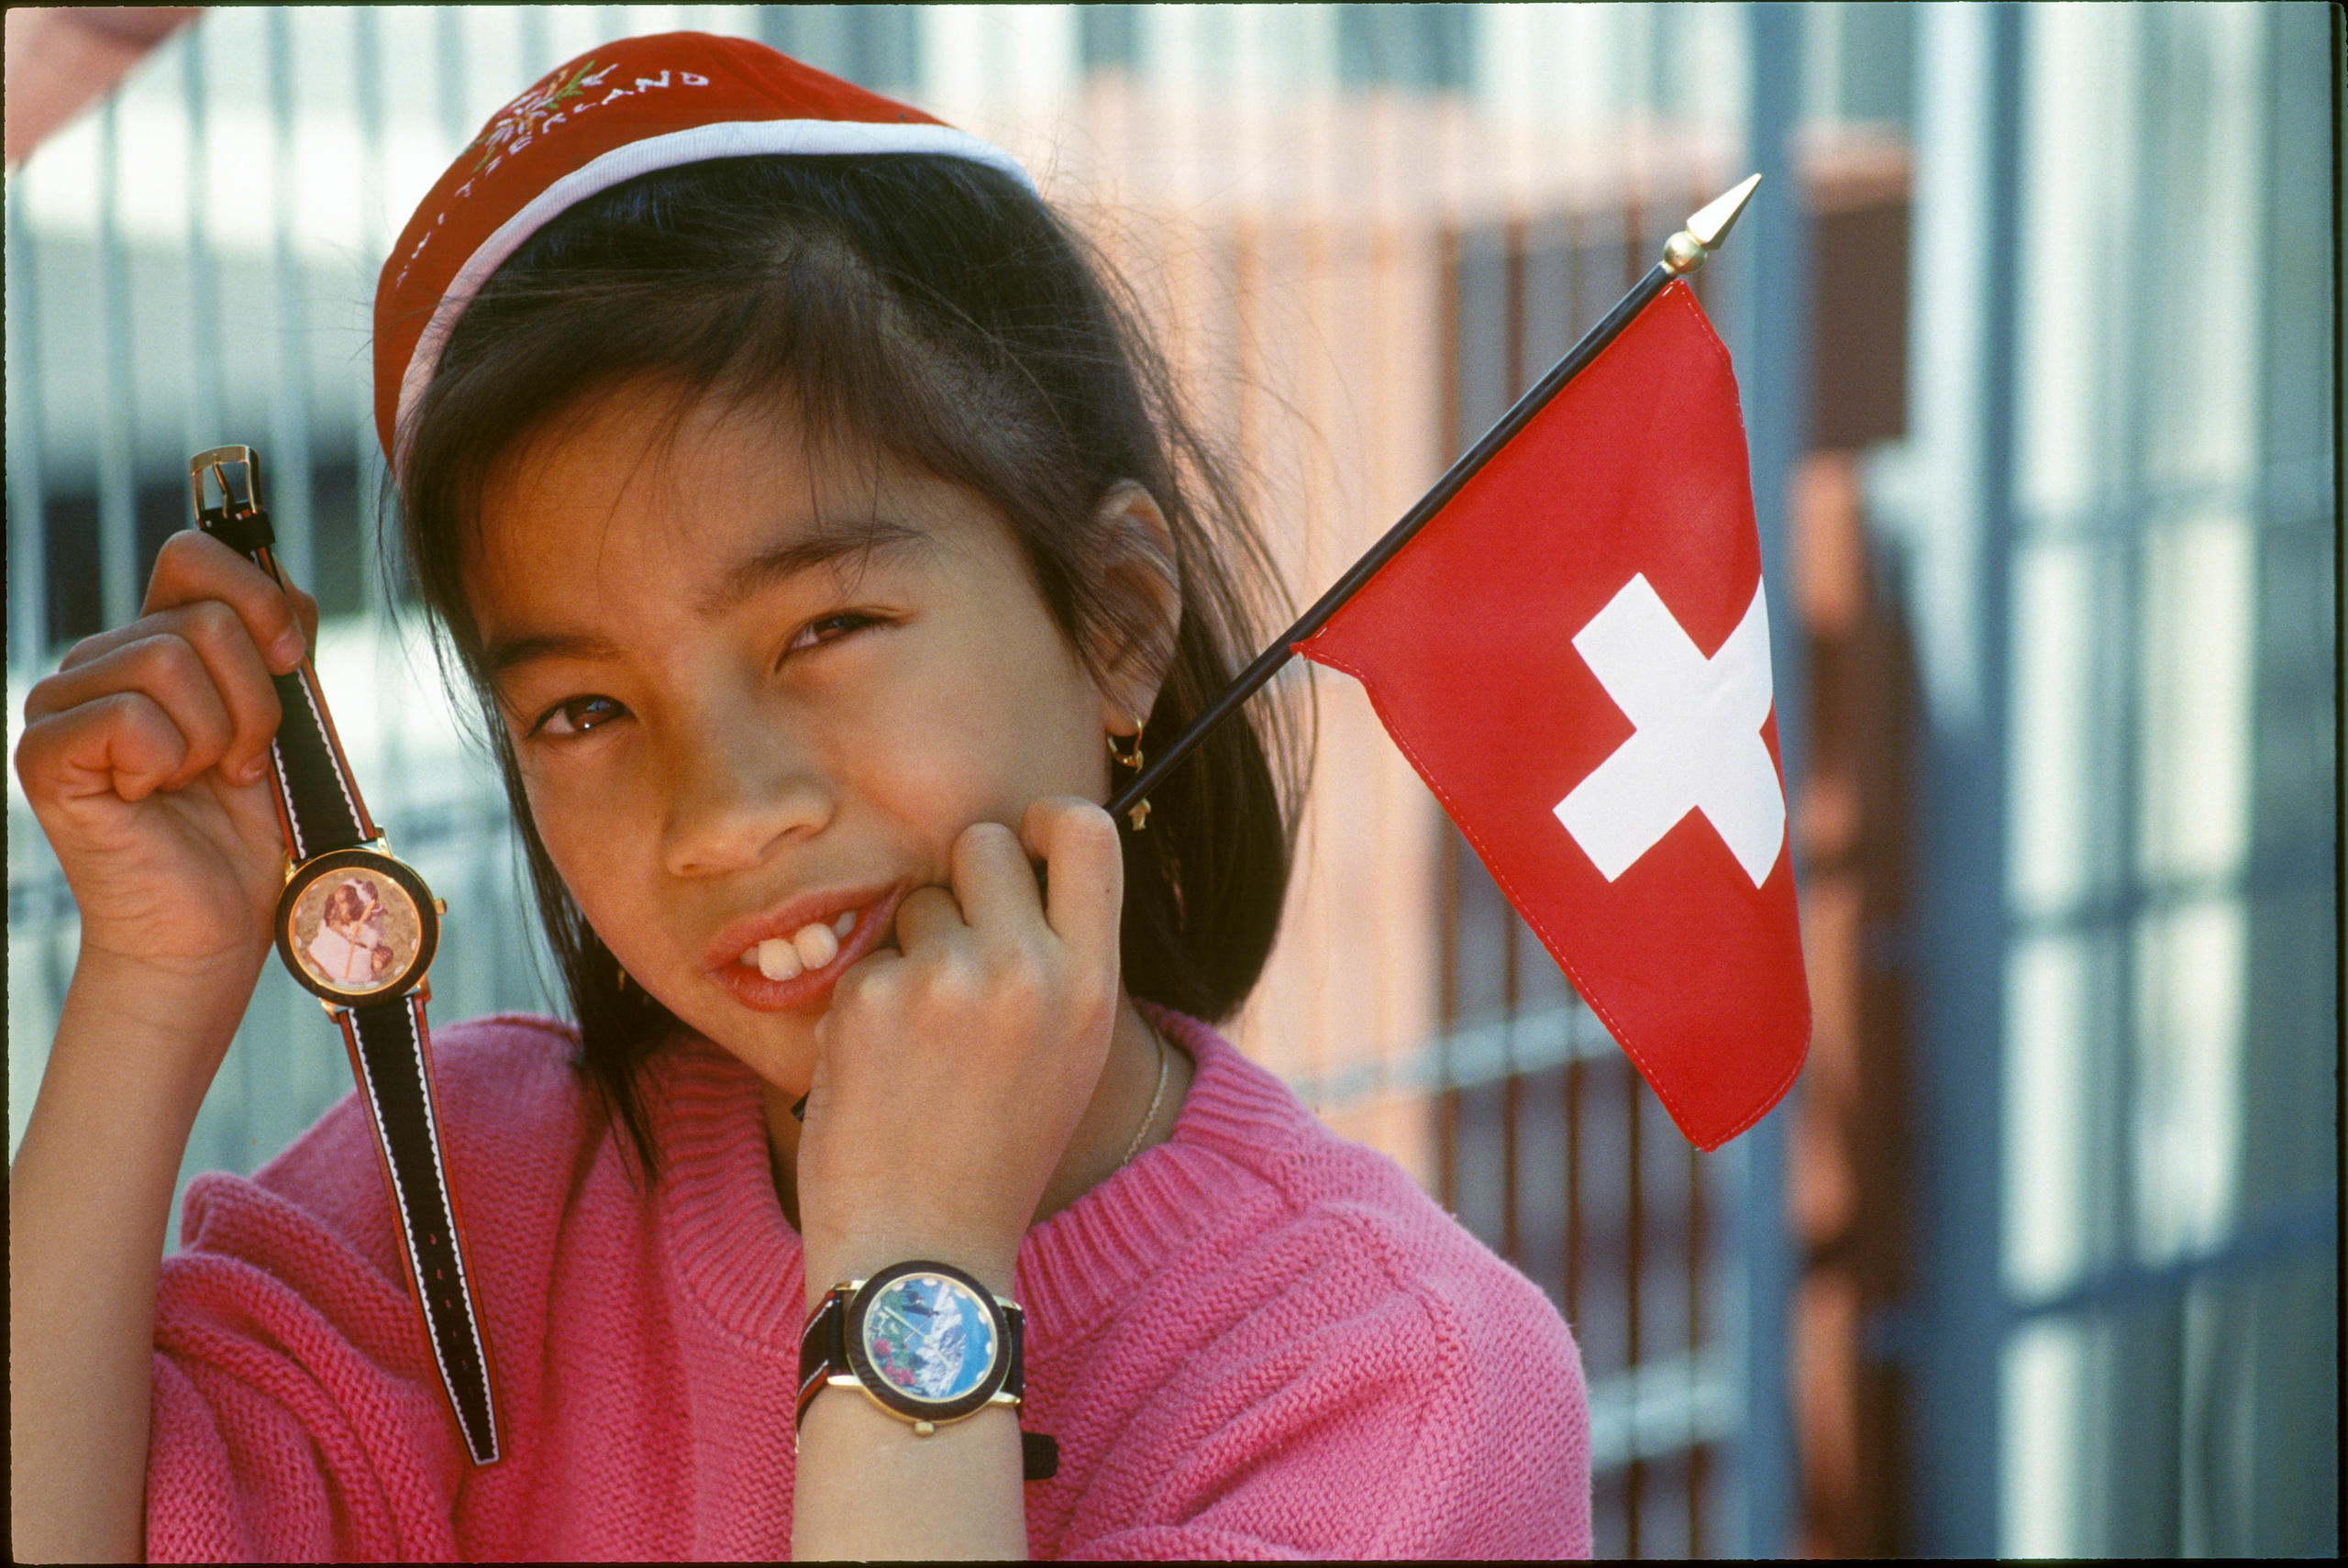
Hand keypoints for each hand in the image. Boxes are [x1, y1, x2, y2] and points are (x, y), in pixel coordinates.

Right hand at [15, 530, 315, 995]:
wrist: (212, 924)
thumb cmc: (246, 830)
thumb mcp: (285, 720)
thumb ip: (280, 646)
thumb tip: (284, 588)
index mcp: (153, 643)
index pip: (193, 558)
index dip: (258, 597)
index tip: (291, 663)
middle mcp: (99, 662)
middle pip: (203, 618)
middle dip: (254, 700)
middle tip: (237, 761)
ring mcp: (62, 704)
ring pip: (169, 659)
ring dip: (215, 736)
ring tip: (199, 782)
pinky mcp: (44, 754)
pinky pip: (131, 716)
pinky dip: (168, 762)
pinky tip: (154, 797)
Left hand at [793, 797, 1123, 1296]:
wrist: (923, 1249)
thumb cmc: (995, 1152)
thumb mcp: (1068, 1053)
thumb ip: (1059, 957)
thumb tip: (1020, 861)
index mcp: (1092, 982)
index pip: (1086, 830)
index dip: (1044, 821)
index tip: (1021, 843)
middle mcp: (1029, 969)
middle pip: (984, 843)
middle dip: (961, 885)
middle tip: (955, 957)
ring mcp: (948, 980)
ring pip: (916, 901)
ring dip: (912, 950)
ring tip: (923, 1043)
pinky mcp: (873, 999)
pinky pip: (866, 959)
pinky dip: (867, 1005)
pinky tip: (882, 1072)